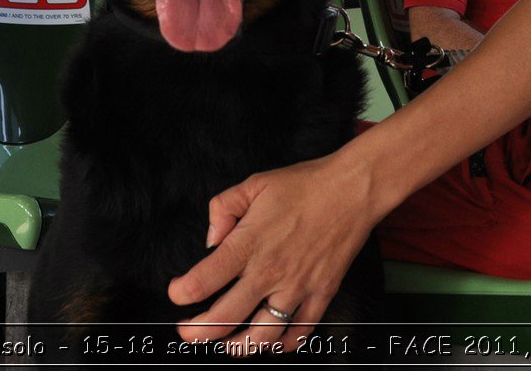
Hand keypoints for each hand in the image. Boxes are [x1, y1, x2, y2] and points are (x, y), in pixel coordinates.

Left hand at [168, 153, 380, 354]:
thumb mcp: (254, 183)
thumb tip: (211, 241)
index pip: (204, 280)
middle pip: (225, 317)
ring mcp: (298, 287)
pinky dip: (283, 345)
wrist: (353, 189)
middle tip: (187, 332)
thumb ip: (223, 208)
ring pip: (262, 334)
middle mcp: (270, 271)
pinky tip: (270, 344)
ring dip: (237, 347)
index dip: (182, 292)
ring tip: (223, 346)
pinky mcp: (321, 293)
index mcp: (249, 243)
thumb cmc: (305, 184)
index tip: (177, 293)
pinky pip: (301, 332)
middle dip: (198, 331)